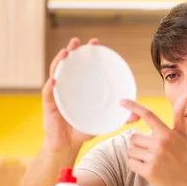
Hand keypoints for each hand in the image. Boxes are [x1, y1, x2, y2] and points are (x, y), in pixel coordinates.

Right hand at [41, 37, 139, 151]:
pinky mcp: (49, 105)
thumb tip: (137, 116)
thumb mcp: (103, 121)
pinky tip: (54, 80)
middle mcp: (67, 86)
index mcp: (79, 87)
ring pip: (55, 73)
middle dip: (72, 51)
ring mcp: (56, 94)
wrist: (69, 144)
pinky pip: (49, 93)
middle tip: (77, 42)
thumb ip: (119, 117)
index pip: (84, 66)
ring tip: (65, 53)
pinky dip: (51, 86)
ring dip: (59, 62)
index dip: (88, 53)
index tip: (96, 42)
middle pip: (68, 64)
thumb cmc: (84, 128)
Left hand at [121, 99, 186, 185]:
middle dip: (140, 144)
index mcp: (167, 133)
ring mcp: (154, 158)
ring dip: (137, 155)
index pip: (148, 115)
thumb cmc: (184, 156)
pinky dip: (136, 166)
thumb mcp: (182, 135)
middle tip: (152, 151)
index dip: (133, 106)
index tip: (122, 101)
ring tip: (151, 160)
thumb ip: (179, 115)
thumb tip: (185, 97)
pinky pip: (131, 163)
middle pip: (134, 137)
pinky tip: (148, 167)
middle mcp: (160, 144)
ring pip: (131, 151)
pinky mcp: (149, 171)